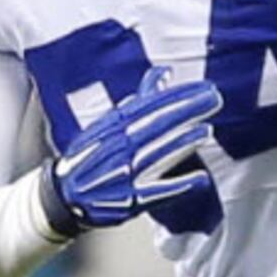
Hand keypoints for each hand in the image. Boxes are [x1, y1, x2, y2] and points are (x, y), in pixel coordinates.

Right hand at [40, 70, 222, 234]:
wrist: (64, 197)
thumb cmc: (91, 156)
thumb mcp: (107, 124)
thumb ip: (139, 100)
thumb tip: (166, 74)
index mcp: (109, 127)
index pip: (147, 106)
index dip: (176, 96)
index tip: (201, 88)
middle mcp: (114, 148)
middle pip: (153, 126)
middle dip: (185, 112)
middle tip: (212, 100)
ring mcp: (121, 175)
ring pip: (155, 155)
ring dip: (182, 143)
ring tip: (205, 131)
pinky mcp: (128, 202)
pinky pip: (156, 192)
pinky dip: (178, 186)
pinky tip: (199, 179)